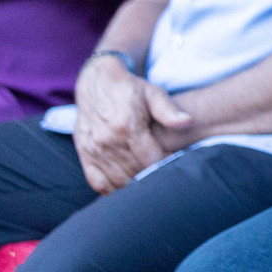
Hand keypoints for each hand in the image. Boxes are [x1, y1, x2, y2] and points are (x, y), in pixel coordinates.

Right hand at [73, 56, 192, 194]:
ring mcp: (93, 149)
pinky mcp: (84, 153)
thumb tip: (187, 122)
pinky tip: (125, 188)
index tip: (175, 163)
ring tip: (148, 181)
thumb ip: (169, 111)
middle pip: (135, 173)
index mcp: (127, 127)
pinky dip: (111, 190)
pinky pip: (97, 182)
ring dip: (134, 186)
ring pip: (117, 181)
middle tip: (164, 175)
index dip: (166, 165)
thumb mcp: (153, 93)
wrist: (96, 82)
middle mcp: (107, 140)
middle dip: (152, 177)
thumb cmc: (130, 89)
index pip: (151, 160)